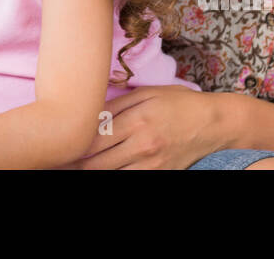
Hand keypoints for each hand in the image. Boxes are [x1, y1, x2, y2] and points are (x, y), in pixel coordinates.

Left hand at [64, 85, 233, 169]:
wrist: (216, 125)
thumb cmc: (180, 104)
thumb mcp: (148, 94)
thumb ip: (117, 103)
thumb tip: (88, 110)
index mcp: (136, 121)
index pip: (93, 139)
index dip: (71, 145)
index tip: (57, 143)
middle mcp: (142, 146)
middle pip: (96, 163)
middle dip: (75, 163)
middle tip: (58, 160)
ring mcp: (152, 165)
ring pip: (111, 176)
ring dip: (92, 171)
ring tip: (76, 166)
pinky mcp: (161, 175)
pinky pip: (130, 181)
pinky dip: (114, 176)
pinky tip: (104, 168)